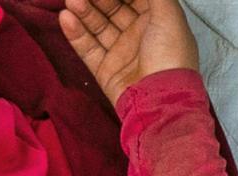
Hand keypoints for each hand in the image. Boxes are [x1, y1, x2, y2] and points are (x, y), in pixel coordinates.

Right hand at [59, 0, 200, 101]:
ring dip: (84, 10)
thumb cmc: (170, 55)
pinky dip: (76, 32)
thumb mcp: (169, 16)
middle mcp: (139, 36)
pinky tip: (67, 17)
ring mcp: (121, 53)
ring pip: (97, 25)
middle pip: (112, 8)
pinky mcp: (105, 69)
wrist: (161, 102)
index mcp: (158, 23)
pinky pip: (87, 47)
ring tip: (72, 0)